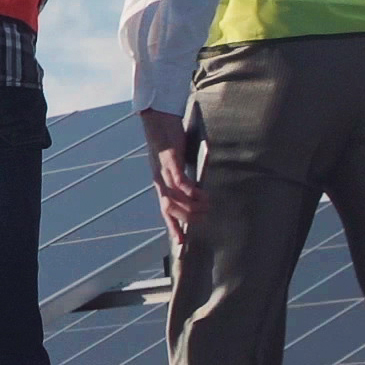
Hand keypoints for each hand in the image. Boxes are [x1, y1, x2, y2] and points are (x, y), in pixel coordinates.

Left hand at [142, 108, 199, 243]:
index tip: (181, 245)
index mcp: (161, 184)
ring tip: (207, 206)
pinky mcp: (168, 158)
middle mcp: (159, 180)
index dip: (173, 228)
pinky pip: (176, 177)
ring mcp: (162, 170)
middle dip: (187, 217)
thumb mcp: (176, 165)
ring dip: (190, 204)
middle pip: (169, 208)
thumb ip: (183, 179)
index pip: (166, 211)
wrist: (158, 119)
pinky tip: (196, 192)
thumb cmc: (169, 142)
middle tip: (205, 218)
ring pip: (173, 196)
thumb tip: (195, 192)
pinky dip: (186, 188)